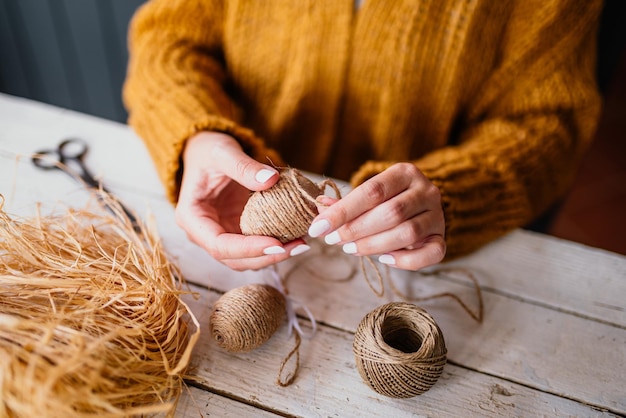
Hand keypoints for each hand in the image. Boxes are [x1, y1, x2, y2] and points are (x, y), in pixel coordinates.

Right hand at [175, 131, 309, 270]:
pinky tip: (297, 236)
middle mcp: (205, 234)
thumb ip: (243, 166)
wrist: (207, 152)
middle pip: (235, 259)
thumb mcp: (223, 152)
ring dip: (274, 256)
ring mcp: (222, 235)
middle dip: (266, 257)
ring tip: (301, 244)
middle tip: (298, 246)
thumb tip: (271, 180)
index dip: (248, 249)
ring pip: (248, 259)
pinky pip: (257, 245)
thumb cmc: (208, 150)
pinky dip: (276, 245)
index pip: (219, 246)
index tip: (276, 243)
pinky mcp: (238, 231)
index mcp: (192, 218)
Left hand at [308, 163, 444, 270]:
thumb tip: (321, 207)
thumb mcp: (368, 194)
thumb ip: (346, 203)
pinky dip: (405, 261)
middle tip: (334, 240)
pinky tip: (384, 260)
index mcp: (405, 173)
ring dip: (374, 245)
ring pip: (408, 233)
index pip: (373, 191)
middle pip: (391, 213)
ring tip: (351, 249)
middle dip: (357, 230)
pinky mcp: (442, 238)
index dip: (343, 211)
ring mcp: (437, 215)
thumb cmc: (388, 198)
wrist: (421, 204)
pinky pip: (432, 254)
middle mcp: (426, 191)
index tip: (319, 227)